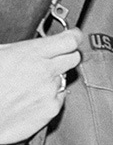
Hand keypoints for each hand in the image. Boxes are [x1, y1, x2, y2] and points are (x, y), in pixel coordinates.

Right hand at [0, 29, 83, 143]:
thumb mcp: (0, 54)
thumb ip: (22, 48)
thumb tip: (34, 45)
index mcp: (31, 54)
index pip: (69, 40)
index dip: (73, 36)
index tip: (73, 36)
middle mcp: (45, 71)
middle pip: (74, 57)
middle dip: (68, 55)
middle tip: (57, 57)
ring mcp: (50, 91)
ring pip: (64, 78)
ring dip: (53, 78)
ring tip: (31, 82)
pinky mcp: (52, 109)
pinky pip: (59, 97)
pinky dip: (50, 96)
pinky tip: (32, 97)